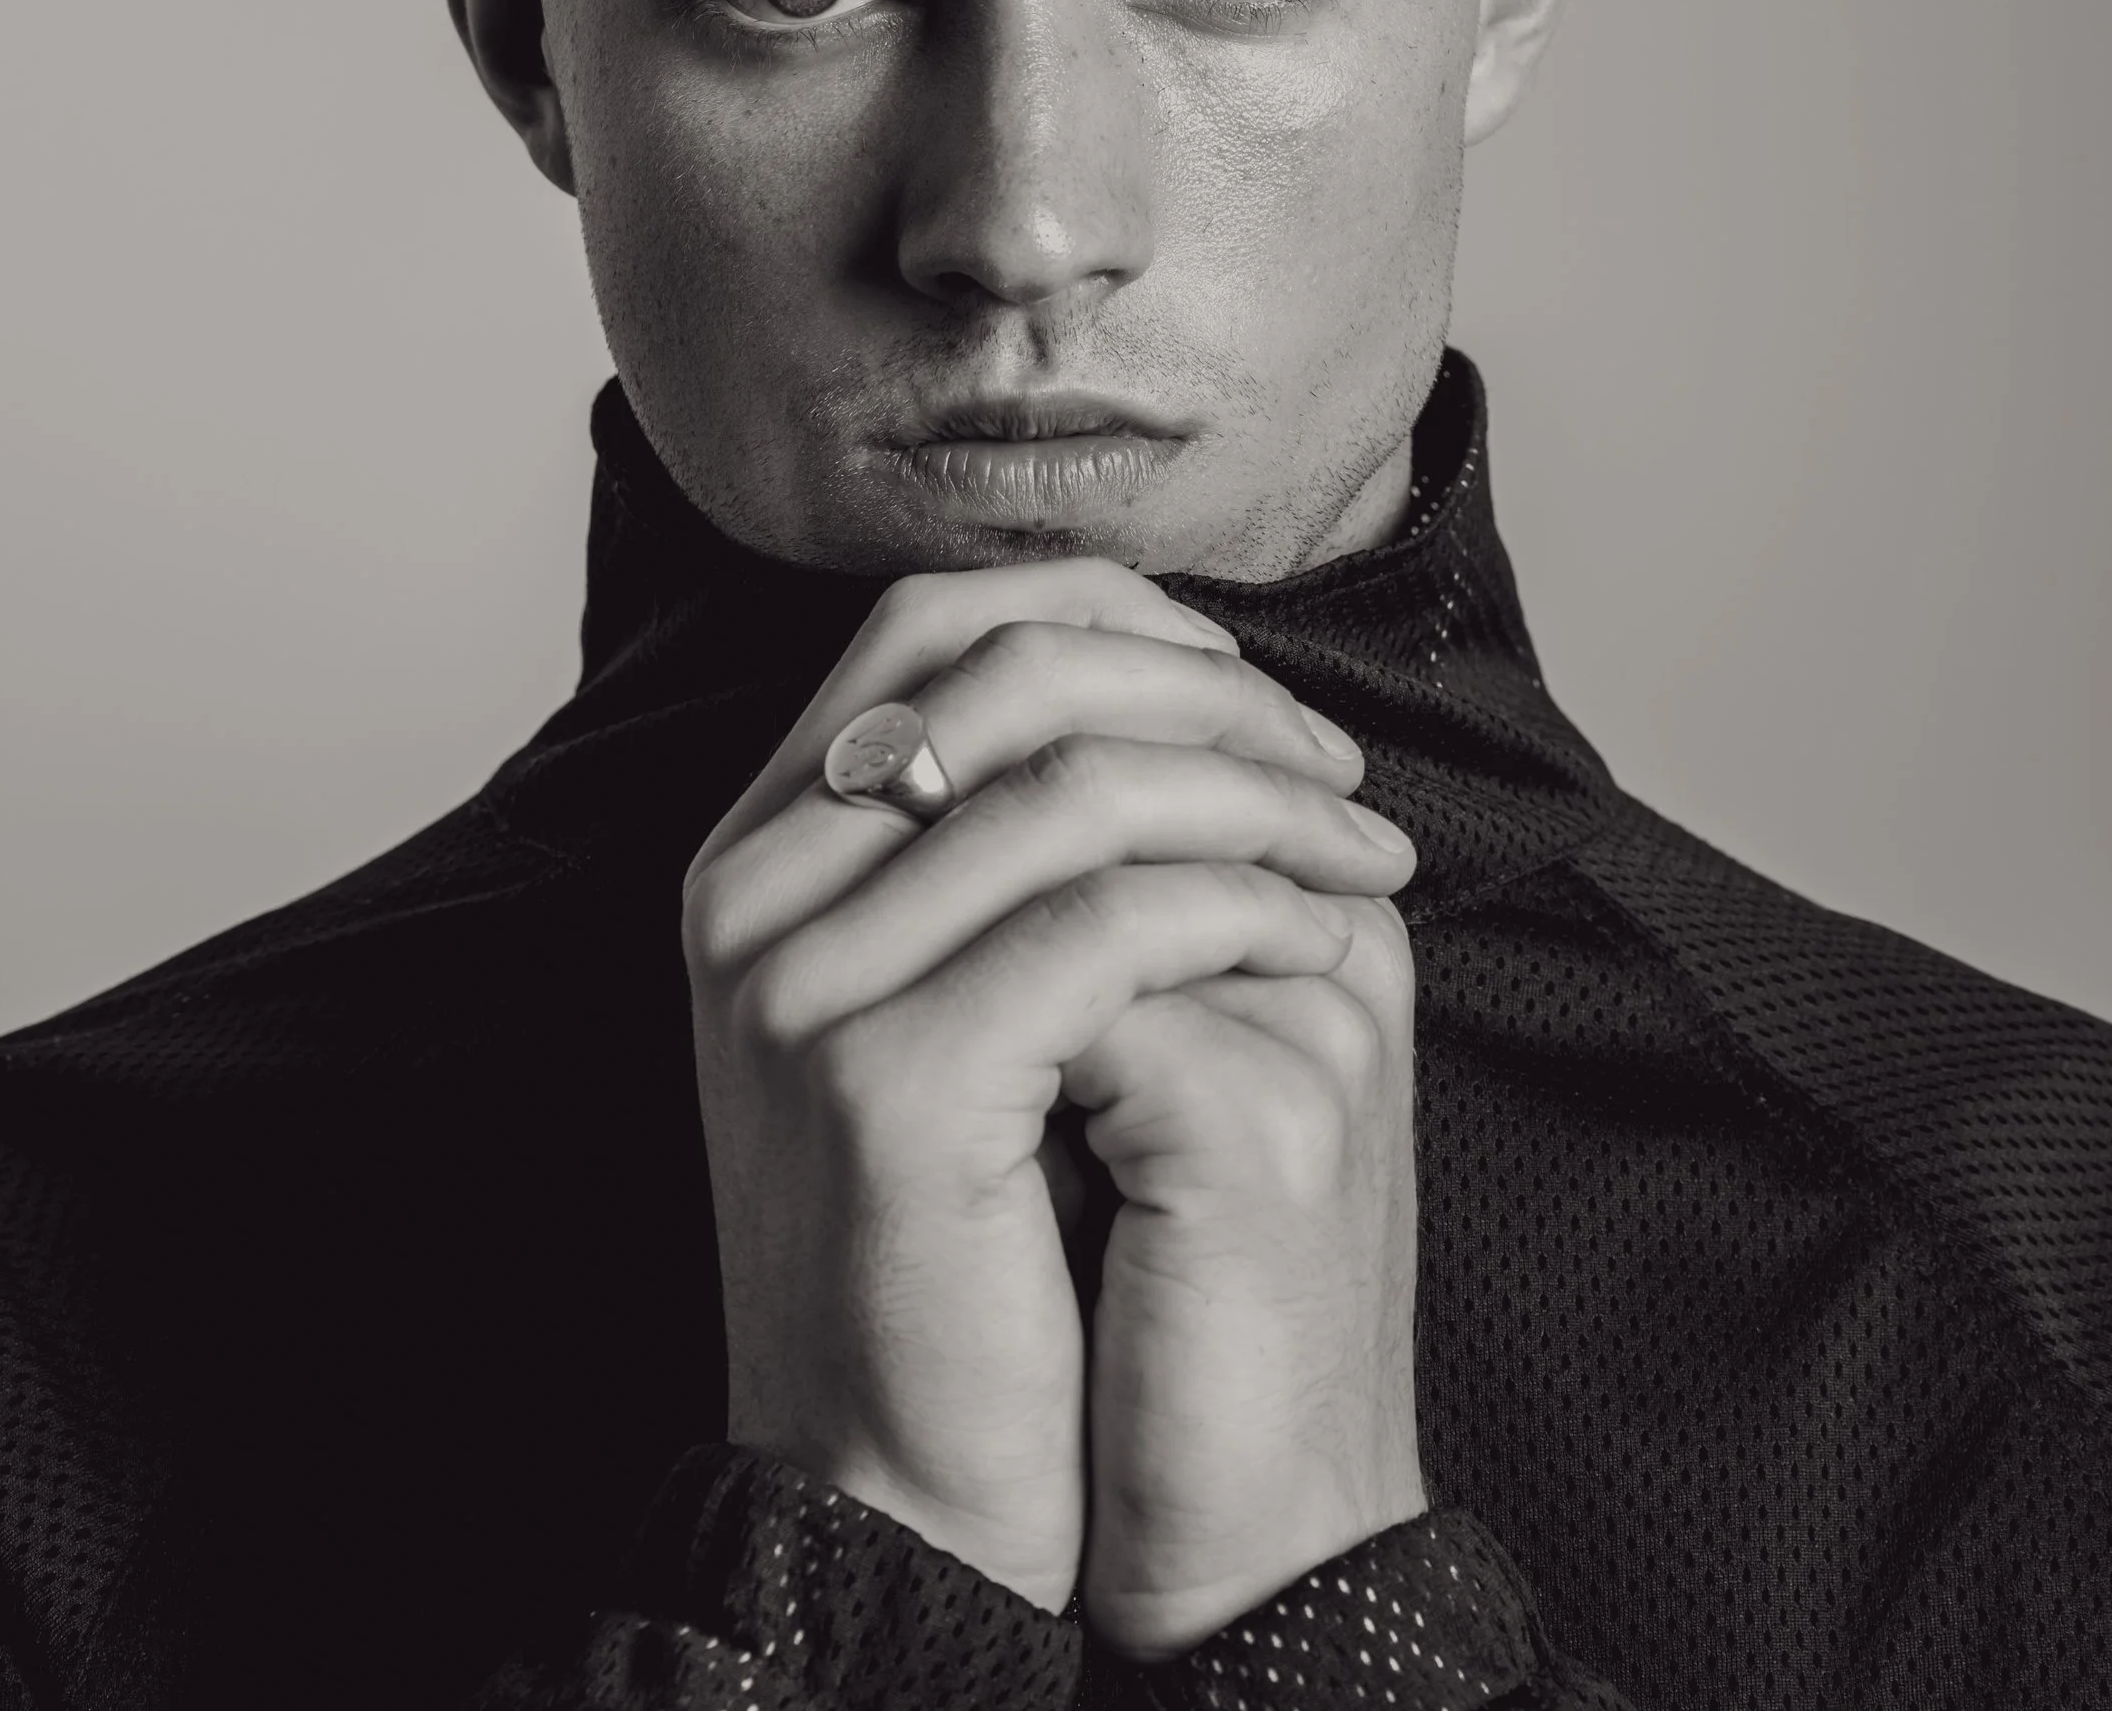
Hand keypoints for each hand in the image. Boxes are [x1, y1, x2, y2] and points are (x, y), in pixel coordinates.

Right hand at [682, 562, 1412, 1612]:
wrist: (907, 1494)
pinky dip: (1240, 908)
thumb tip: (1187, 683)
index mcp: (765, 849)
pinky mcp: (886, 1077)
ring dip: (1261, 801)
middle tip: (1336, 775)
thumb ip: (1008, 843)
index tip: (1251, 692)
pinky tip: (1315, 944)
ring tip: (1358, 859)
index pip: (934, 620)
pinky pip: (1107, 927)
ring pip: (1077, 786)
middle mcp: (753, 890)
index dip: (1113, 618)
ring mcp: (805, 981)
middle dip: (1210, 694)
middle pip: (1010, 667)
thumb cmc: (974, 1243)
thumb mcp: (959, 1001)